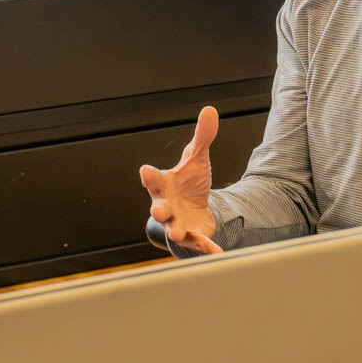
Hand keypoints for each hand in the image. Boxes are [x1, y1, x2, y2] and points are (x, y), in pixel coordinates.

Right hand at [139, 106, 223, 254]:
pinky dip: (206, 248)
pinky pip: (197, 243)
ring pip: (172, 228)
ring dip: (175, 230)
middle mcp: (166, 205)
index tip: (145, 170)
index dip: (148, 175)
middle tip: (158, 211)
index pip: (153, 178)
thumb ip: (202, 137)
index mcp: (163, 184)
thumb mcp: (197, 159)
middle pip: (157, 208)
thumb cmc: (189, 183)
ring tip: (178, 232)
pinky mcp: (192, 235)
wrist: (197, 208)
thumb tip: (210, 110)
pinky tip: (216, 252)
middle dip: (157, 210)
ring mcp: (176, 222)